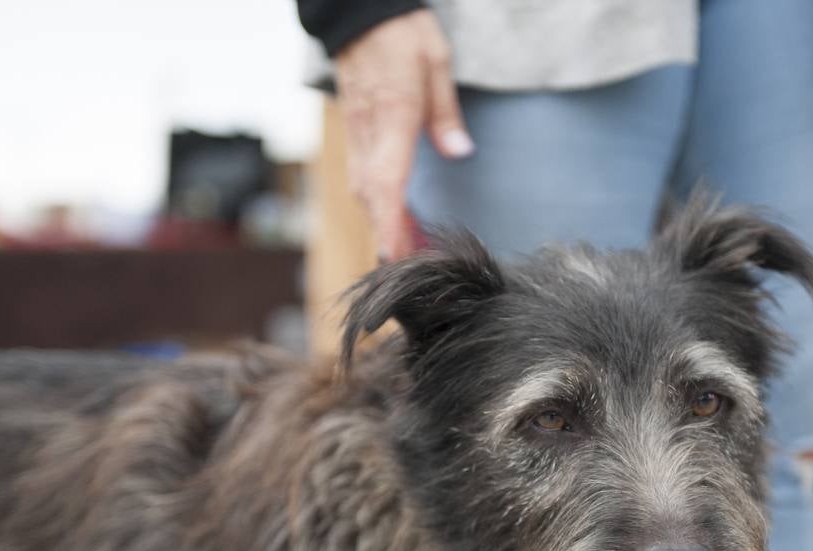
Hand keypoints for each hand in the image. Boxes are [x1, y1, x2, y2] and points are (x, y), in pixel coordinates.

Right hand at [333, 9, 473, 260]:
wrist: (360, 9)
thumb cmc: (402, 33)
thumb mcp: (436, 64)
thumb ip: (446, 113)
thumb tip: (459, 151)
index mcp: (392, 115)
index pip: (386, 180)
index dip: (390, 222)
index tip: (396, 253)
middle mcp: (368, 129)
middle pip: (369, 194)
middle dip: (385, 231)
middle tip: (406, 263)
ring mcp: (356, 130)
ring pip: (361, 186)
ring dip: (379, 217)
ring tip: (403, 243)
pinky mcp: (353, 127)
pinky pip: (359, 171)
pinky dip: (374, 196)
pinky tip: (391, 207)